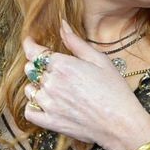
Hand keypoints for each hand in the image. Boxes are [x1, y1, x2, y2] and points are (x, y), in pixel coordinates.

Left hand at [20, 23, 149, 149]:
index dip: (29, 45)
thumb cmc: (115, 91)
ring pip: (29, 90)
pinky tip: (44, 104)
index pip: (34, 51)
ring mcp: (48, 104)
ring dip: (36, 86)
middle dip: (37, 65)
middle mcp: (51, 83)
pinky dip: (33, 106)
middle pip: (31, 69)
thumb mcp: (99, 60)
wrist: (121, 124)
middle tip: (51, 68)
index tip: (30, 43)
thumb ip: (76, 42)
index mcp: (62, 65)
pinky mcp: (50, 122)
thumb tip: (62, 25)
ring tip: (52, 88)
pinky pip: (29, 111)